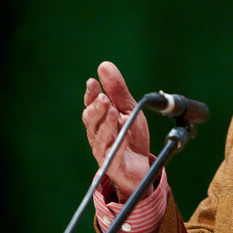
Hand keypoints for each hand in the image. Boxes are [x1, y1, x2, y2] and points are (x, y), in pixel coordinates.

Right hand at [82, 61, 150, 201]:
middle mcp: (97, 134)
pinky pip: (113, 155)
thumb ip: (117, 89)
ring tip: (114, 113)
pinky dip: (119, 145)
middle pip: (92, 120)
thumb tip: (104, 65)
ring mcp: (104, 150)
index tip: (92, 82)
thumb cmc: (131, 136)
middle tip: (104, 99)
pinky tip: (125, 134)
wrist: (141, 166)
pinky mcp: (113, 165)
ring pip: (101, 137)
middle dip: (97, 109)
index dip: (91, 94)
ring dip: (107, 125)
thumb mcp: (128, 109)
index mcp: (100, 119)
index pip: (91, 104)